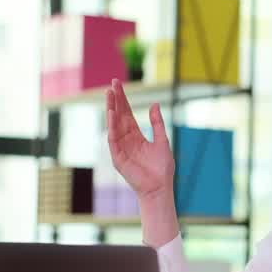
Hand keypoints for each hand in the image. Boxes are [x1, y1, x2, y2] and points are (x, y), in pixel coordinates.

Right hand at [106, 79, 173, 199]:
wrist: (159, 187)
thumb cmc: (162, 168)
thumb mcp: (162, 141)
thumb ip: (157, 123)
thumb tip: (155, 104)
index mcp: (136, 136)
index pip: (127, 114)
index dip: (123, 99)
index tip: (117, 84)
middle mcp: (126, 140)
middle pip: (119, 116)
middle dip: (115, 100)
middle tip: (112, 84)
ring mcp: (120, 148)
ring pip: (114, 124)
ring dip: (111, 109)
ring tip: (109, 94)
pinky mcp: (118, 157)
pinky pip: (113, 139)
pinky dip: (112, 126)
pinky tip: (111, 114)